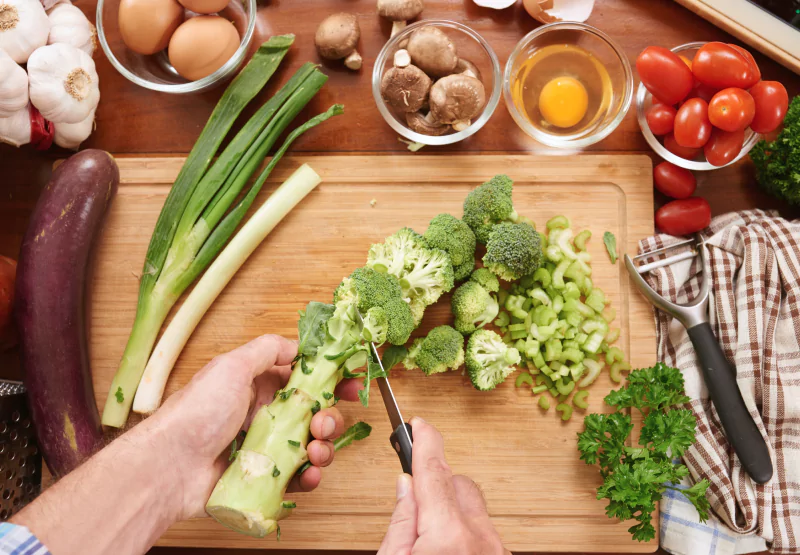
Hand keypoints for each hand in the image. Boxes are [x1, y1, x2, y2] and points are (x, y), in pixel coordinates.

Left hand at [150, 334, 360, 520]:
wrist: (169, 466)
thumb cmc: (196, 413)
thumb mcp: (231, 366)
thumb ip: (266, 350)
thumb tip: (297, 345)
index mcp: (256, 385)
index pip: (302, 378)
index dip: (328, 379)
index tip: (349, 382)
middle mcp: (262, 414)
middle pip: (311, 412)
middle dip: (328, 415)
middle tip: (324, 421)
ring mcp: (263, 446)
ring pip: (308, 444)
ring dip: (323, 445)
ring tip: (316, 449)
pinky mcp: (261, 476)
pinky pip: (295, 475)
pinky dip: (309, 475)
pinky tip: (309, 473)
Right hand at [378, 418, 508, 554]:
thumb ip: (400, 523)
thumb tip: (406, 486)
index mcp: (449, 536)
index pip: (434, 472)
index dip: (424, 442)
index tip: (419, 425)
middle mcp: (480, 539)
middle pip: (459, 485)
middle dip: (436, 488)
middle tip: (414, 514)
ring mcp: (496, 550)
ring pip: (474, 508)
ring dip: (451, 514)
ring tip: (432, 543)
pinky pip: (483, 529)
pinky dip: (465, 533)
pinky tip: (449, 551)